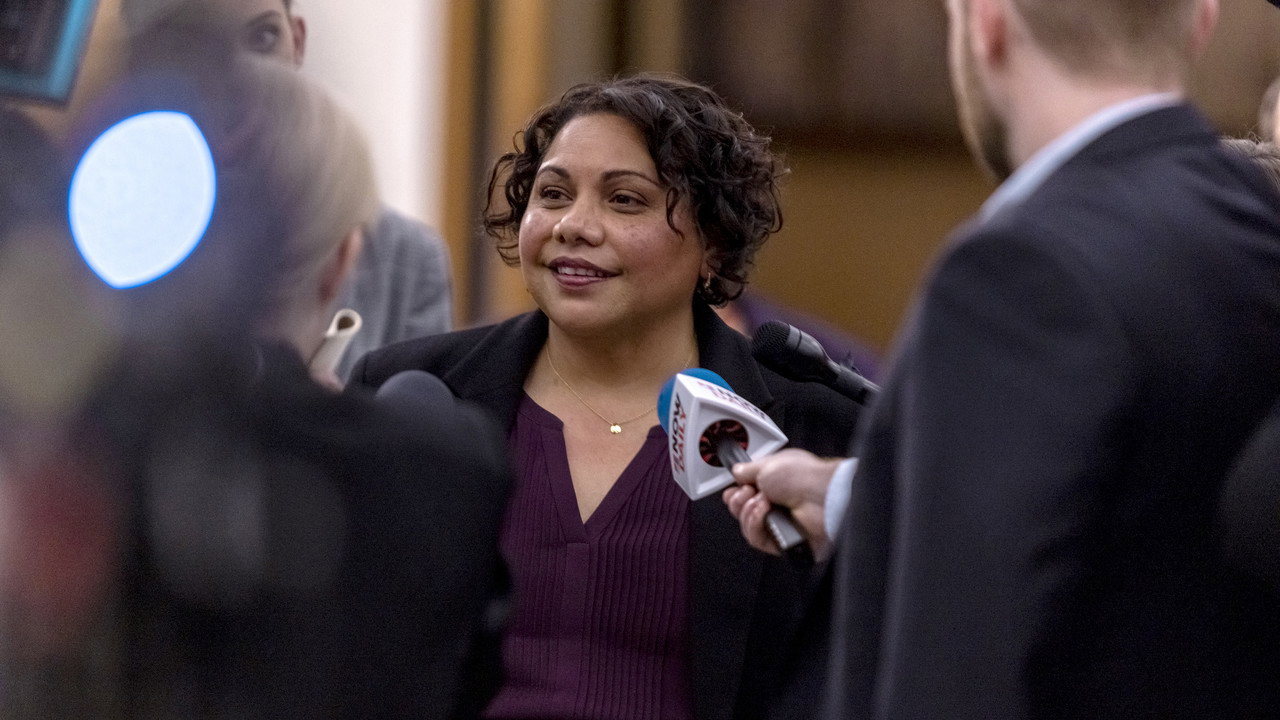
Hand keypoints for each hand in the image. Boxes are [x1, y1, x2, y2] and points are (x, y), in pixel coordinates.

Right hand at [722, 448, 840, 558]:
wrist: (822, 496)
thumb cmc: (803, 476)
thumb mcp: (767, 464)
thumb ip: (747, 470)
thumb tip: (736, 472)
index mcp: (776, 483)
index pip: (747, 493)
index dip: (736, 493)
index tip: (735, 488)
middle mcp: (778, 504)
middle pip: (743, 511)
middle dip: (739, 501)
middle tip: (747, 492)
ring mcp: (780, 524)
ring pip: (747, 526)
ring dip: (748, 511)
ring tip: (763, 501)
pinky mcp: (782, 542)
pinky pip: (757, 539)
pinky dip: (756, 523)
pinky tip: (765, 512)